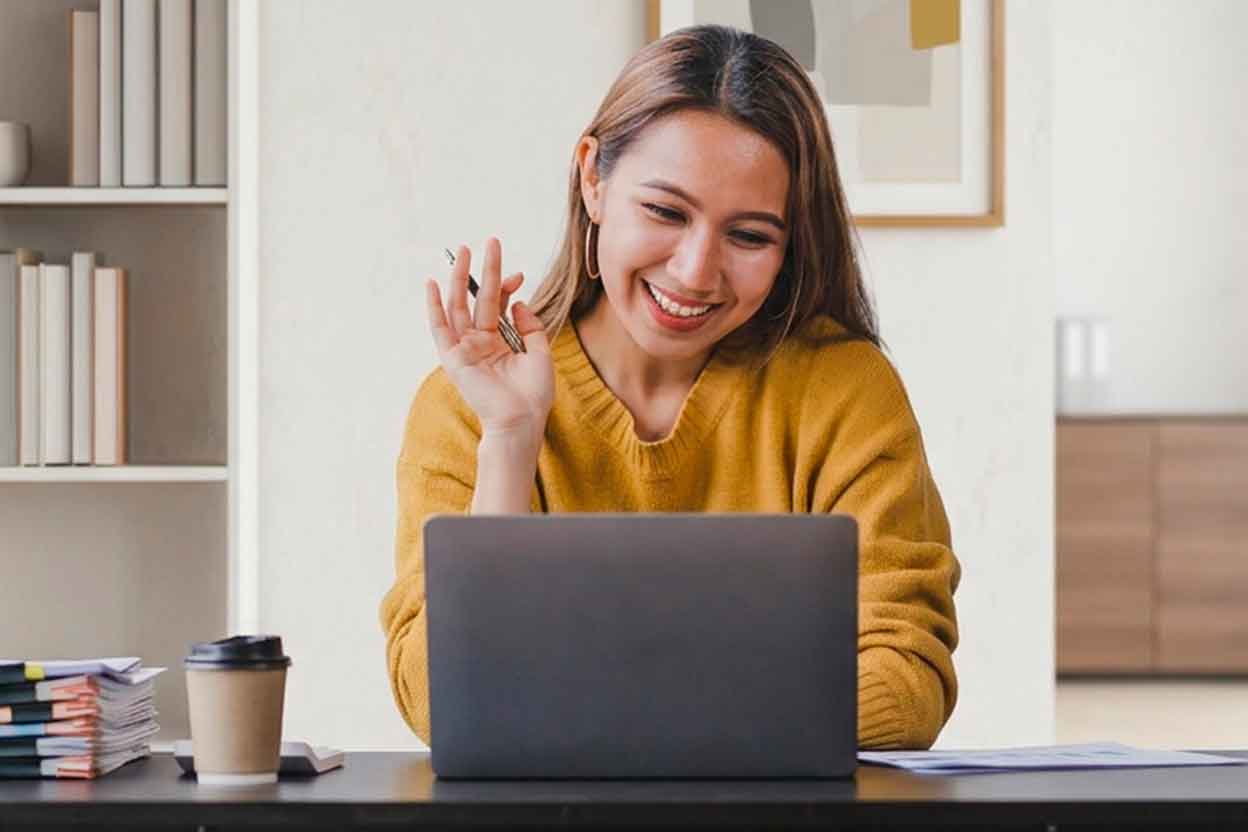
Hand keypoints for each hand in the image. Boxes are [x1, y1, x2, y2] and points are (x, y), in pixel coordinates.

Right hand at [427, 237, 553, 448]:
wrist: (521, 420)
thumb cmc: (532, 394)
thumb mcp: (540, 353)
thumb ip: (530, 326)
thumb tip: (518, 302)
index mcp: (498, 343)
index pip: (499, 305)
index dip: (507, 286)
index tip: (519, 274)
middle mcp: (479, 343)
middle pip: (478, 299)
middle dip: (484, 271)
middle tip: (490, 242)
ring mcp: (464, 349)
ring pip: (458, 307)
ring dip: (460, 279)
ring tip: (463, 251)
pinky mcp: (453, 358)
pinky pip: (439, 328)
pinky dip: (434, 306)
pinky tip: (433, 284)